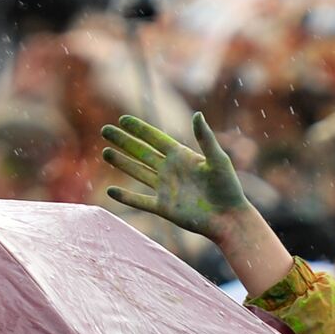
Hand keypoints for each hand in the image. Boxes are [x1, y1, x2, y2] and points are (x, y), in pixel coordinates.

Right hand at [101, 114, 251, 243]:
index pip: (156, 139)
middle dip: (124, 142)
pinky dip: (126, 197)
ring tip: (105, 152)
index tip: (123, 119)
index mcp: (182, 157)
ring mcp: (166, 189)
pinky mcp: (164, 208)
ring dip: (121, 163)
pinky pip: (140, 201)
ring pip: (138, 173)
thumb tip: (197, 114)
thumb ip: (205, 138)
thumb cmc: (228, 188)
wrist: (229, 219)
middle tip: (105, 130)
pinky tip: (110, 191)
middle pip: (142, 153)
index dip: (140, 129)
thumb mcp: (218, 160)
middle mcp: (171, 171)